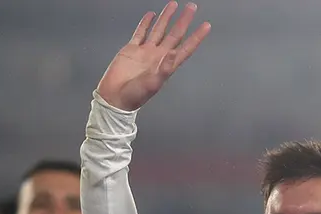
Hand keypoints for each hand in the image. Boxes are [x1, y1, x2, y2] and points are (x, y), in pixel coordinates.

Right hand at [96, 2, 210, 111]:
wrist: (115, 97)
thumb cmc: (134, 96)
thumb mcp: (153, 84)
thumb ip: (165, 68)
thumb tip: (174, 54)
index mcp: (166, 65)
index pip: (185, 48)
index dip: (196, 37)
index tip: (206, 26)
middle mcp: (158, 56)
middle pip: (174, 34)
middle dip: (183, 21)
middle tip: (192, 8)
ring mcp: (145, 52)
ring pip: (159, 30)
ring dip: (167, 18)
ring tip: (174, 5)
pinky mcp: (131, 49)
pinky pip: (140, 33)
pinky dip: (146, 23)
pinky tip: (151, 15)